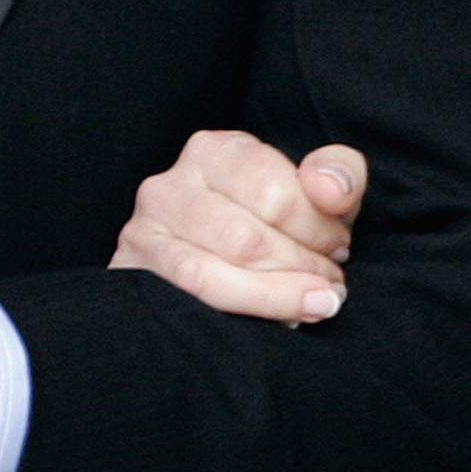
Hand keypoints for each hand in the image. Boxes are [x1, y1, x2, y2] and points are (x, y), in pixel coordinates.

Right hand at [110, 129, 366, 321]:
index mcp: (214, 152)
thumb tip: (330, 190)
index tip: (339, 248)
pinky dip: (240, 315)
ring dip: (275, 298)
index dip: (319, 230)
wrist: (219, 256)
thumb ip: (338, 175)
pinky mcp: (131, 275)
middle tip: (330, 286)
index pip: (275, 194)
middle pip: (246, 240)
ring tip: (315, 305)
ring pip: (210, 277)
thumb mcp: (315, 188)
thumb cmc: (276, 220)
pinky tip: (278, 319)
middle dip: (300, 269)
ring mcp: (142, 232)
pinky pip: (186, 303)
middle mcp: (169, 186)